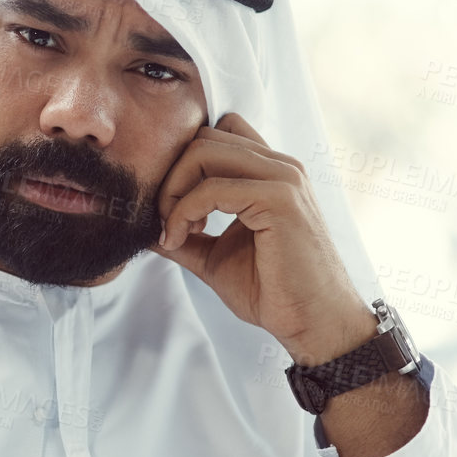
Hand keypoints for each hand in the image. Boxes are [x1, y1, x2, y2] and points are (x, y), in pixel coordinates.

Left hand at [149, 112, 376, 365]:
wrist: (313, 322)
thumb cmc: (274, 291)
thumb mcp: (215, 256)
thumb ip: (184, 234)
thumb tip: (143, 225)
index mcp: (270, 172)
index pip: (216, 134)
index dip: (183, 165)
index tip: (173, 209)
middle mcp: (280, 166)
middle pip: (203, 138)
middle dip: (171, 176)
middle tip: (167, 221)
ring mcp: (283, 177)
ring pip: (203, 151)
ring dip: (174, 191)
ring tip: (175, 231)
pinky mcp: (279, 198)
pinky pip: (211, 188)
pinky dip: (183, 211)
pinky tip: (180, 238)